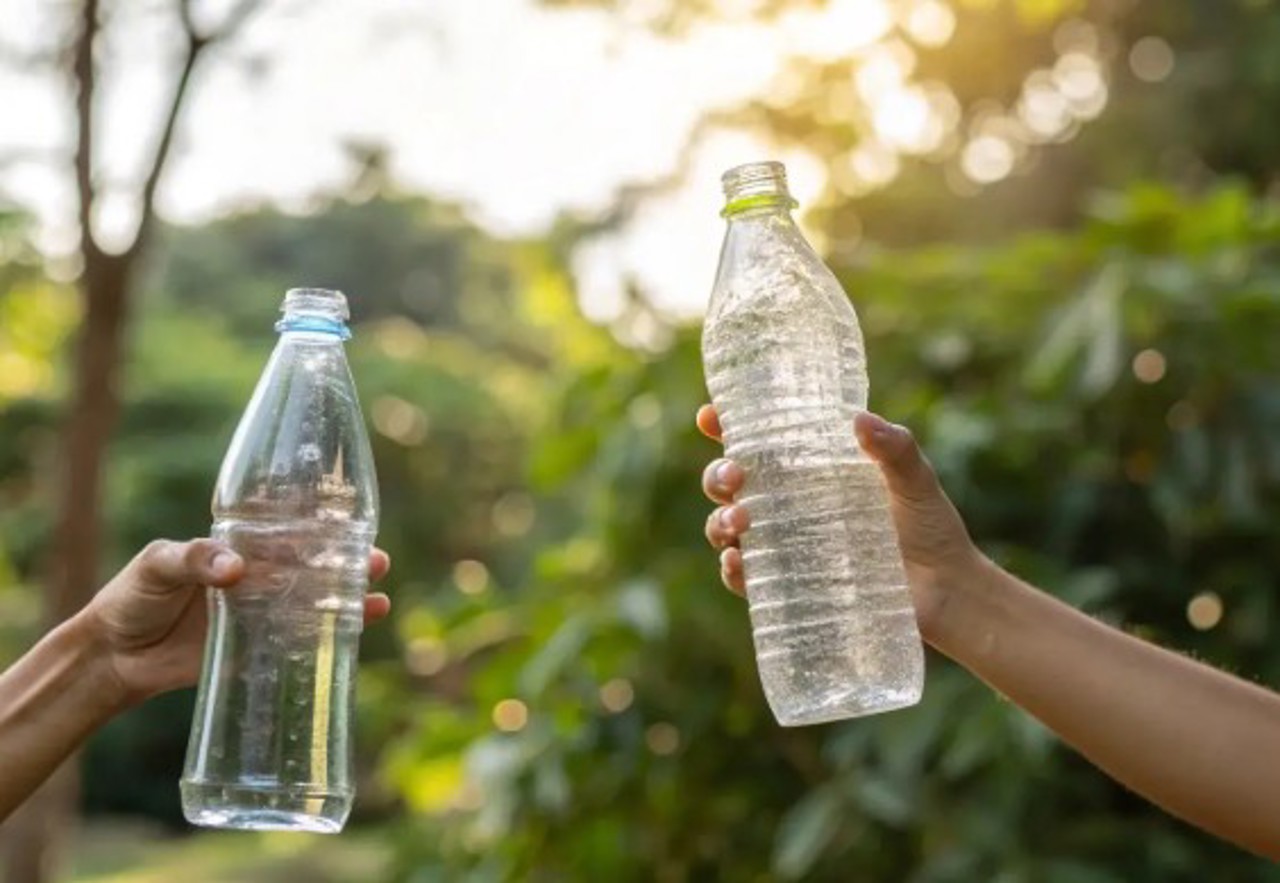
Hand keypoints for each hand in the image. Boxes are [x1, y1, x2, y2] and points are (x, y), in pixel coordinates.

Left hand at [76, 539, 391, 706]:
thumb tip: (237, 568)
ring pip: (314, 605)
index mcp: (239, 550)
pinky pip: (297, 643)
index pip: (288, 535)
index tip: (352, 528)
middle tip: (378, 563)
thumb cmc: (132, 596)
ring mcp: (260, 616)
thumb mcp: (157, 564)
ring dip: (347, 602)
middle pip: (313, 568)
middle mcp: (257, 579)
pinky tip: (353, 637)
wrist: (113, 655)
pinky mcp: (256, 651)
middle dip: (348, 565)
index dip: (322, 531)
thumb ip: (194, 559)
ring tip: (379, 601)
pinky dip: (327, 639)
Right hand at [696, 404, 979, 640]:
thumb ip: (895, 449)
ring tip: (739, 520)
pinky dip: (734, 570)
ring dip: (719, 522)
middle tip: (733, 477)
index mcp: (813, 471)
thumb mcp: (916, 481)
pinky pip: (748, 578)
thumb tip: (861, 421)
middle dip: (717, 476)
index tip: (710, 417)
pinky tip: (737, 561)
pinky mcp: (793, 587)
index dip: (727, 427)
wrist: (949, 595)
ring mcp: (788, 547)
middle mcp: (792, 506)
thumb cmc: (933, 530)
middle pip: (732, 484)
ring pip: (730, 528)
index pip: (760, 443)